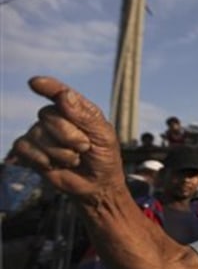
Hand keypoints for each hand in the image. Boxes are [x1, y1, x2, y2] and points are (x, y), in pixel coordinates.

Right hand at [12, 76, 125, 201]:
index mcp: (77, 109)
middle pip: (49, 116)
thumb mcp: (104, 136)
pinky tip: (53, 165)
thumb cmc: (104, 158)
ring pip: (38, 134)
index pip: (59, 93)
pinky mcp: (29, 150)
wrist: (96, 186)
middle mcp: (56, 117)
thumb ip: (85, 116)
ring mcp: (40, 133)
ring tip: (74, 160)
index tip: (35, 83)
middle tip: (85, 148)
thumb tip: (64, 95)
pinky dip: (41, 159)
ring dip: (60, 153)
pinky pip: (23, 147)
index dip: (48, 87)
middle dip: (70, 137)